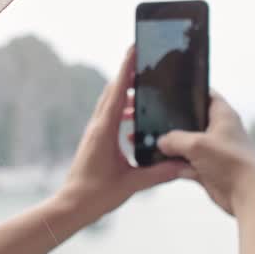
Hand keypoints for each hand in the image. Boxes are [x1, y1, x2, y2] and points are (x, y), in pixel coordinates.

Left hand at [58, 47, 188, 220]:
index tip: (134, 48)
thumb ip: (159, 173)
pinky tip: (134, 119)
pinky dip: (121, 110)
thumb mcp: (132, 183)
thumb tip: (183, 164)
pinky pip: (108, 116)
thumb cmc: (97, 195)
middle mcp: (97, 126)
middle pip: (112, 91)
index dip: (126, 68)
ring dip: (125, 94)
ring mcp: (94, 132)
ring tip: (145, 92)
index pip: (117, 92)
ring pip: (109, 103)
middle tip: (146, 62)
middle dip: (128, 75)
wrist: (71, 206)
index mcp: (105, 130)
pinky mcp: (94, 140)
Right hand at [157, 92, 254, 215]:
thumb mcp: (196, 145)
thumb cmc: (232, 164)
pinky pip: (187, 164)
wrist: (244, 195)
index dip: (191, 91)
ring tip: (156, 146)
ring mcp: (214, 151)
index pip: (207, 95)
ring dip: (174, 148)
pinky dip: (177, 166)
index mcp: (224, 115)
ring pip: (188, 145)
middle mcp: (220, 131)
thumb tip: (161, 141)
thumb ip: (175, 139)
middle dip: (175, 125)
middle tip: (157, 124)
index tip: (173, 92)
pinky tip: (163, 166)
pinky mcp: (209, 168)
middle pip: (192, 121)